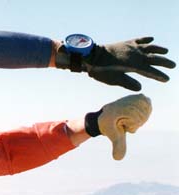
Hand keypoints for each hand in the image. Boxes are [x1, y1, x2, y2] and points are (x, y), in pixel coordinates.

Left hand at [55, 37, 175, 90]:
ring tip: (166, 51)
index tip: (166, 79)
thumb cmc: (101, 71)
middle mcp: (136, 54)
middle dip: (164, 62)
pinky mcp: (126, 43)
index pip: (150, 71)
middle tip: (173, 65)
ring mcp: (131, 47)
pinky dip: (146, 39)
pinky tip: (151, 38)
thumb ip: (127, 83)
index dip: (159, 75)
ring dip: (158, 49)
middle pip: (153, 58)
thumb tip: (139, 87)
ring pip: (149, 47)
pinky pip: (139, 40)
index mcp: (134, 65)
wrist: (92, 56)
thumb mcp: (114, 80)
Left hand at [97, 94, 151, 159]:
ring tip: (128, 116)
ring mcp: (133, 97)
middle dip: (135, 122)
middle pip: (142, 117)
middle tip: (124, 120)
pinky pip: (148, 105)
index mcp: (119, 109)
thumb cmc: (108, 127)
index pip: (137, 121)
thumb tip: (118, 159)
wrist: (106, 116)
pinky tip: (135, 111)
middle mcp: (126, 100)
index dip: (131, 126)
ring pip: (146, 112)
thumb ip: (118, 146)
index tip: (121, 123)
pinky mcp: (139, 96)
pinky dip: (144, 109)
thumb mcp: (113, 137)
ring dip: (139, 116)